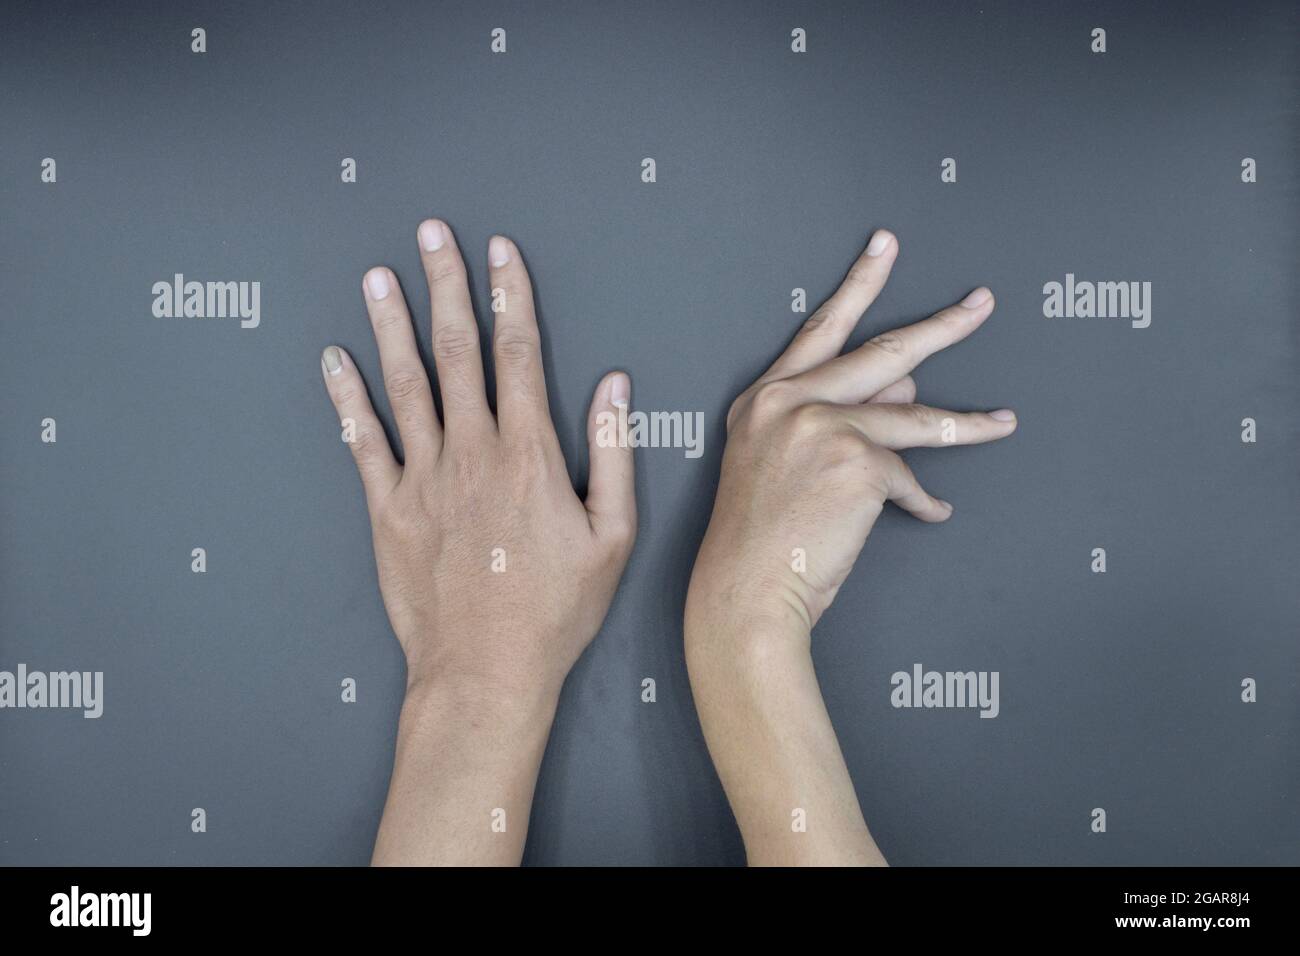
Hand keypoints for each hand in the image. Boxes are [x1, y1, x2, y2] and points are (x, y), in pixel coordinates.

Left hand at [321, 220, 634, 863]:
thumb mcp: (612, 536)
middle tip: (432, 234)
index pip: (519, 352)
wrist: (486, 671)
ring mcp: (424, 478)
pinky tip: (334, 360)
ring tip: (379, 277)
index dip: (509, 294)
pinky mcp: (388, 509)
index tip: (499, 250)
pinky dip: (346, 398)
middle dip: (446, 285)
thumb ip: (611, 453)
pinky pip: (362, 442)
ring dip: (392, 325)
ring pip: (405, 383)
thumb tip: (613, 387)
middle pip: (457, 351)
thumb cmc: (555, 610)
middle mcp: (472, 452)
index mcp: (530, 453)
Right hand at [688, 229, 1015, 641]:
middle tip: (981, 303)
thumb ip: (831, 418)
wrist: (743, 589)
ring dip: (968, 424)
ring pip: (917, 417)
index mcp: (764, 398)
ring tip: (1005, 421)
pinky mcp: (859, 463)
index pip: (822, 327)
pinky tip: (929, 515)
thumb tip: (903, 391)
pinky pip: (911, 480)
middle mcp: (790, 401)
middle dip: (943, 327)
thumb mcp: (777, 461)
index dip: (859, 283)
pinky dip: (921, 503)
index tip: (886, 245)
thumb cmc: (759, 537)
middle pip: (884, 352)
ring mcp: (824, 427)